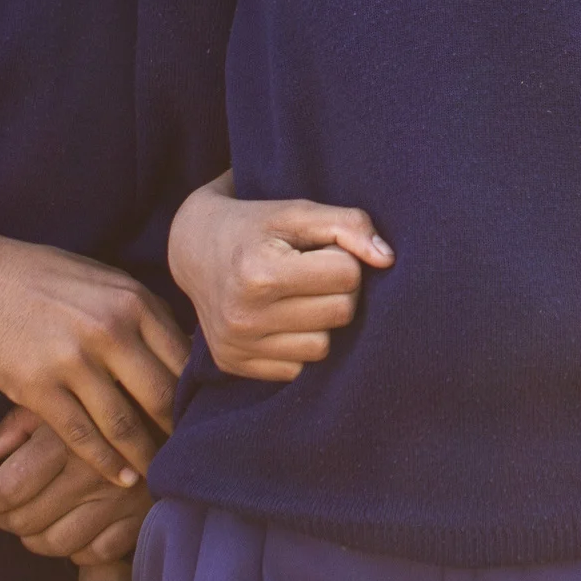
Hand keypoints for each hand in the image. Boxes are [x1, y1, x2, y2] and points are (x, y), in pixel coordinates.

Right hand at [0, 238, 189, 489]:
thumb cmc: (51, 280)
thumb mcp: (109, 283)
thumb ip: (145, 315)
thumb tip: (188, 350)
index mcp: (135, 302)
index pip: (184, 359)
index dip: (198, 396)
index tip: (206, 420)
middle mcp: (111, 330)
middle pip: (161, 395)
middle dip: (178, 431)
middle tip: (190, 456)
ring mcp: (74, 361)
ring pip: (125, 423)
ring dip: (145, 456)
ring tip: (160, 476)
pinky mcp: (38, 388)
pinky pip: (81, 435)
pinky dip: (106, 462)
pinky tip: (122, 477)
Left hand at [0, 406, 152, 562]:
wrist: (178, 404)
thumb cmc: (109, 393)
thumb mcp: (62, 391)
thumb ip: (18, 423)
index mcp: (68, 436)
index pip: (6, 488)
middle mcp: (92, 472)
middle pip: (23, 520)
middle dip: (0, 518)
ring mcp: (118, 500)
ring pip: (54, 544)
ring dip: (34, 537)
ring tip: (30, 519)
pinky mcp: (140, 518)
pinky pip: (93, 553)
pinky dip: (77, 548)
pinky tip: (72, 526)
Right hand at [167, 175, 392, 382]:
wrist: (193, 248)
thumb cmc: (255, 225)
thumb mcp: (298, 211)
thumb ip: (348, 225)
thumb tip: (387, 260)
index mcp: (259, 273)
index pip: (347, 276)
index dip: (343, 258)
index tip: (321, 249)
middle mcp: (244, 316)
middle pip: (341, 314)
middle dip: (338, 289)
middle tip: (313, 271)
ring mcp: (237, 347)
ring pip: (323, 347)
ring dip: (321, 321)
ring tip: (298, 295)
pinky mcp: (234, 366)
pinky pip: (297, 369)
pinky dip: (298, 344)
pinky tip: (281, 318)